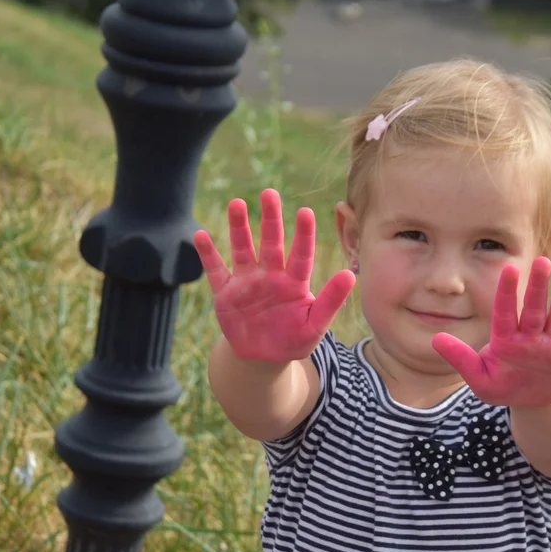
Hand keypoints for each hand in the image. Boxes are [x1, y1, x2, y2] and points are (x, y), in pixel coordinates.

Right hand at [194, 189, 356, 363]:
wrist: (263, 358)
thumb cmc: (293, 339)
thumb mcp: (315, 325)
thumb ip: (330, 301)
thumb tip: (350, 274)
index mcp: (294, 282)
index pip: (301, 254)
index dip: (303, 234)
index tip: (306, 212)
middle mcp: (271, 275)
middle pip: (271, 242)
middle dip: (270, 218)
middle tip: (269, 193)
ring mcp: (246, 281)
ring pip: (243, 249)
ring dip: (239, 227)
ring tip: (237, 204)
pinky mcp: (225, 292)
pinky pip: (215, 270)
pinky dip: (207, 254)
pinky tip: (200, 235)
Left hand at [431, 257, 550, 408]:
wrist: (533, 402)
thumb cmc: (504, 386)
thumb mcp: (480, 378)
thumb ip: (460, 359)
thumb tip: (434, 340)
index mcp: (506, 339)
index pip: (506, 312)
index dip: (507, 292)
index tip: (509, 268)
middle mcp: (531, 336)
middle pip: (535, 308)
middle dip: (538, 286)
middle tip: (541, 261)